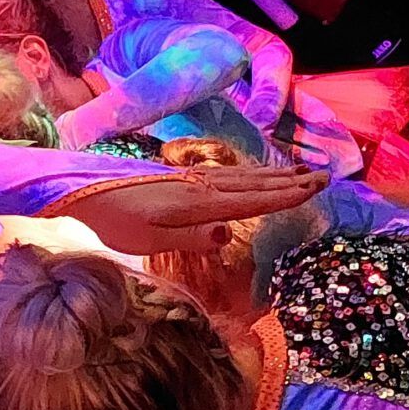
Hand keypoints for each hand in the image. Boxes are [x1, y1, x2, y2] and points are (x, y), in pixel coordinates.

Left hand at [73, 165, 328, 254]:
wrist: (84, 191)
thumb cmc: (115, 221)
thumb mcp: (148, 240)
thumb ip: (189, 237)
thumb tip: (227, 233)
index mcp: (197, 204)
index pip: (250, 201)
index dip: (284, 196)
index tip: (315, 190)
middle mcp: (200, 186)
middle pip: (254, 184)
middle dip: (290, 181)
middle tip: (324, 176)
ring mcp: (192, 179)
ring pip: (243, 176)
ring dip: (274, 174)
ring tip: (303, 170)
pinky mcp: (182, 178)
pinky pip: (228, 174)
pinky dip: (251, 173)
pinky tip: (257, 174)